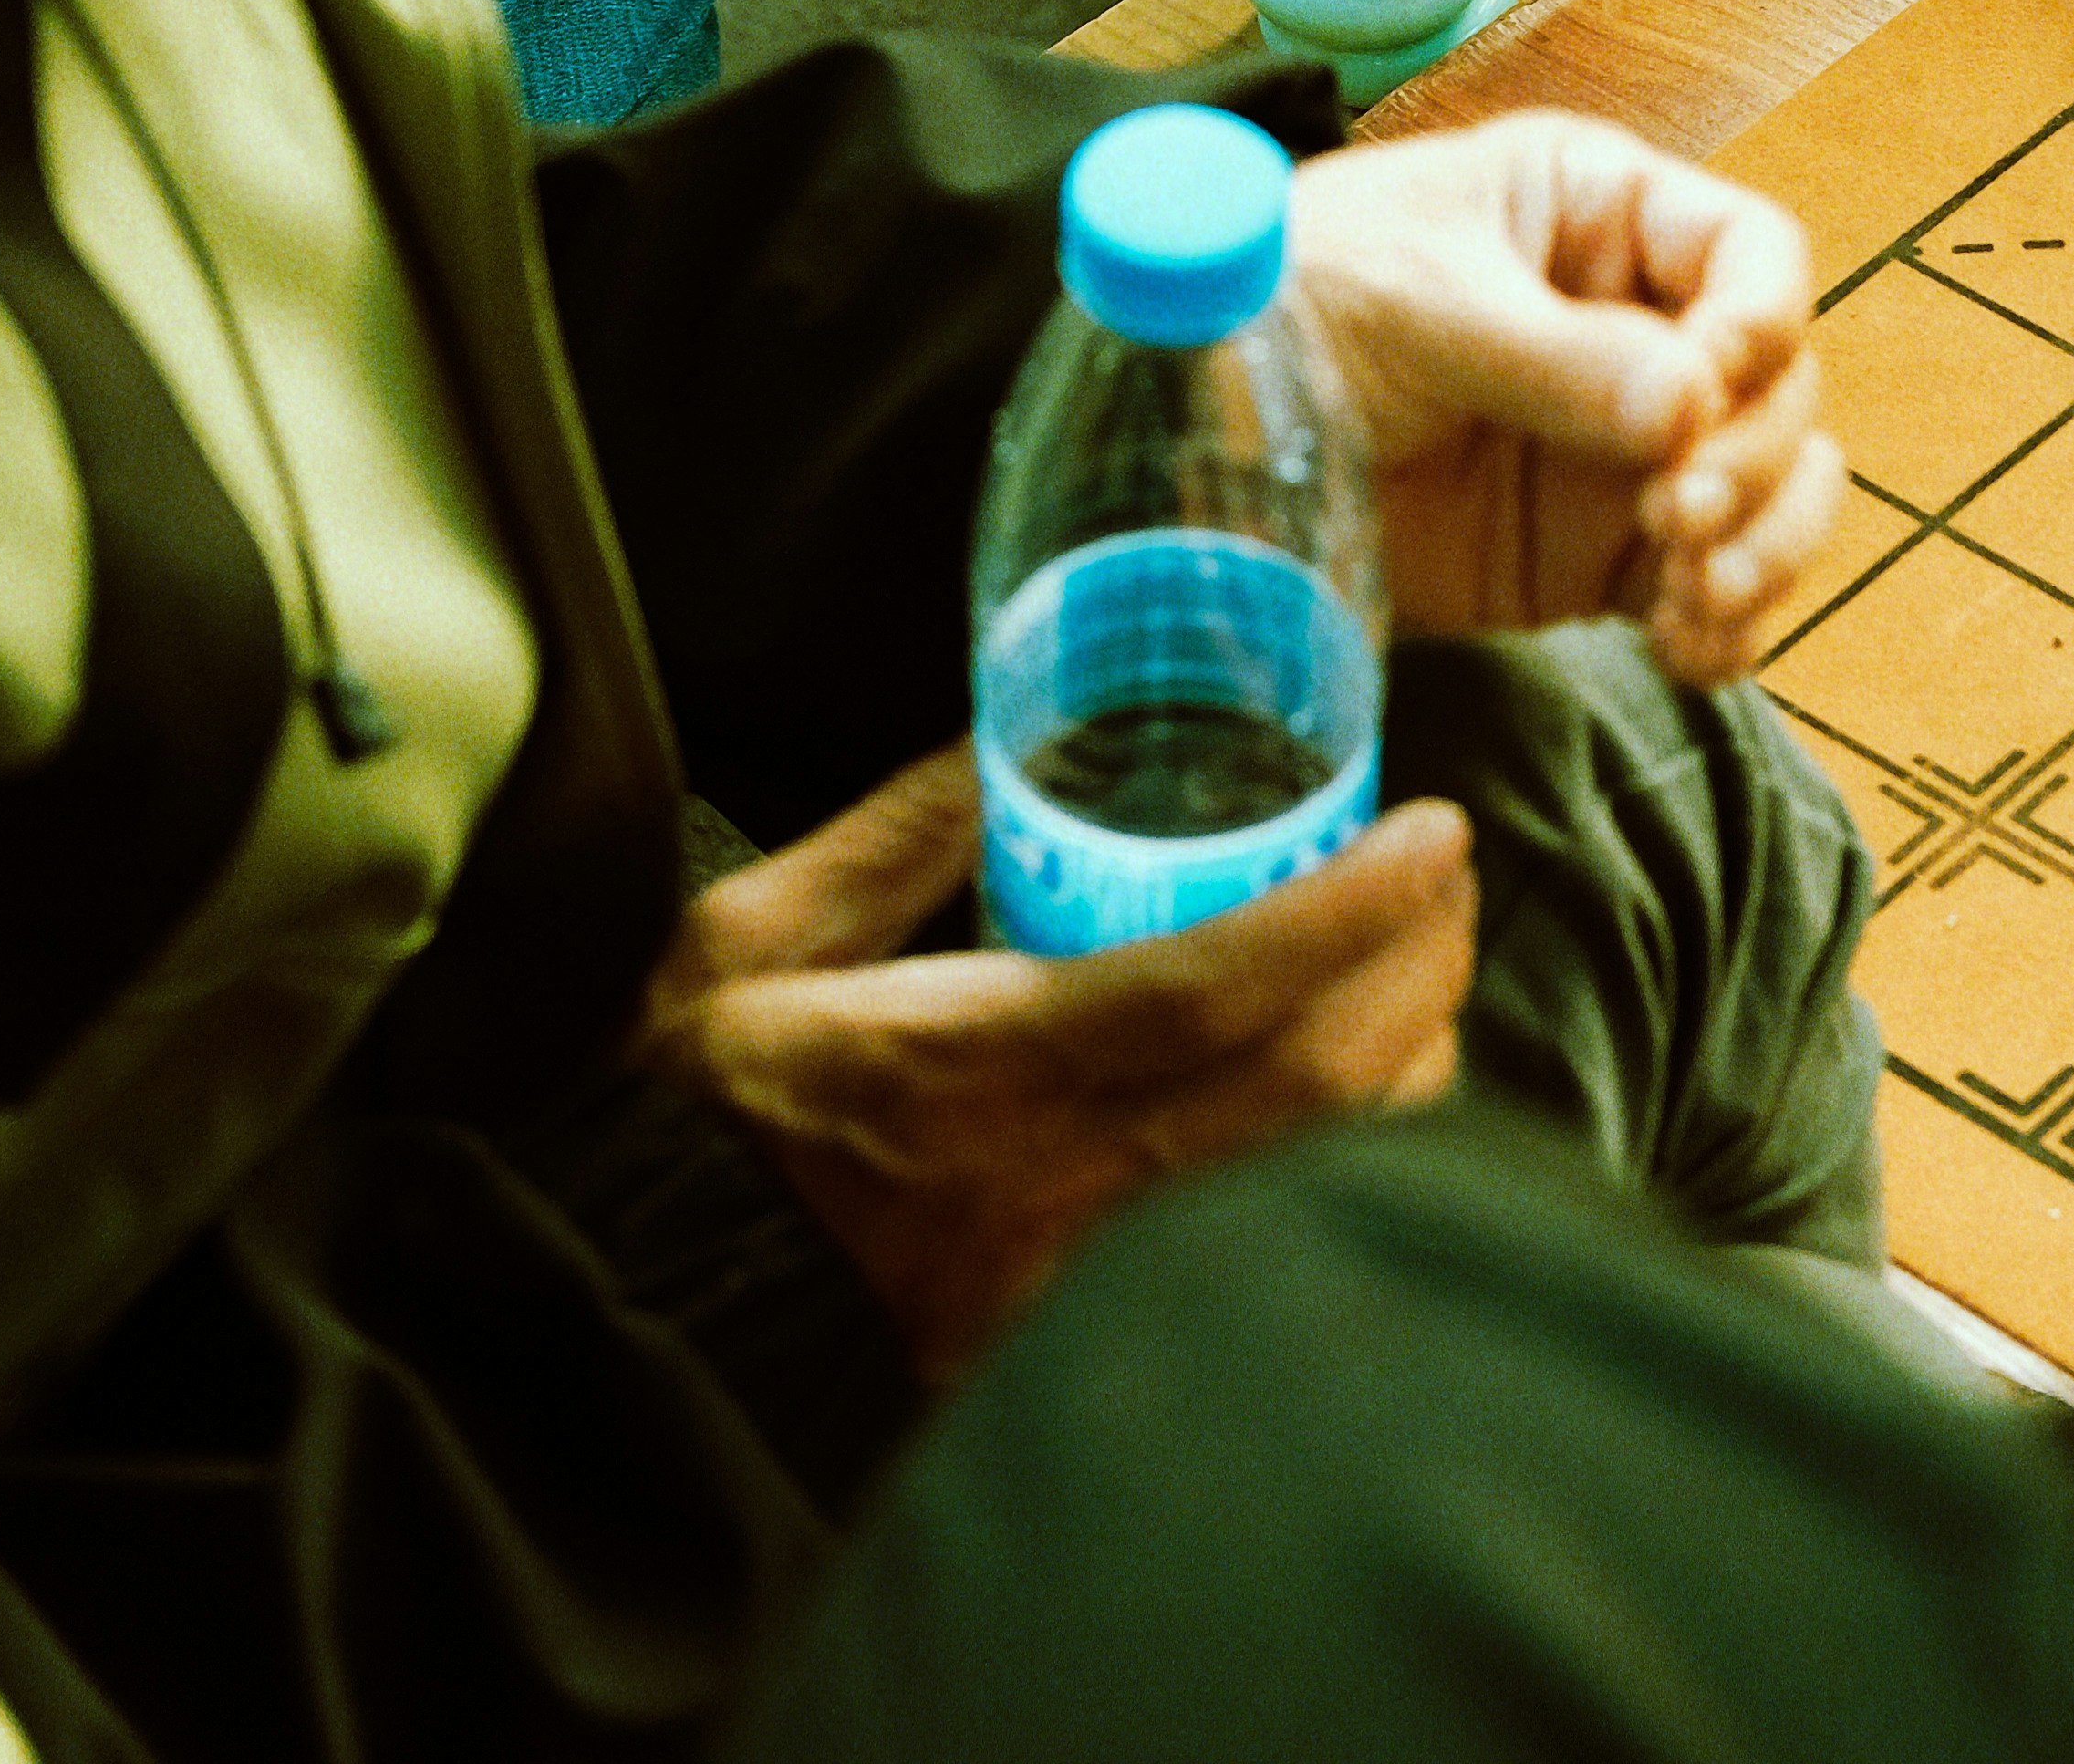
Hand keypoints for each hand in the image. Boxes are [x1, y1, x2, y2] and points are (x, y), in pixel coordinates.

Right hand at [632, 745, 1472, 1380]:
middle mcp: (1054, 1196)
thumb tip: (1009, 720)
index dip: (1351, 909)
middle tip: (1449, 882)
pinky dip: (1343, 1170)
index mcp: (973, 1073)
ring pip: (1310, 1182)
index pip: (1220, 985)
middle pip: (1306, 1087)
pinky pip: (1262, 1255)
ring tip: (1424, 977)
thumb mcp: (751, 939)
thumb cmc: (683, 1121)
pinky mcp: (1080, 1354)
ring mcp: (1079, 1296)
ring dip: (1403, 1073)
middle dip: (1412, 974)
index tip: (1431, 832)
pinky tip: (1362, 1106)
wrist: (624, 1333)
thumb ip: (896, 829)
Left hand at [1291, 113, 1842, 680]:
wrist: (1193, 432)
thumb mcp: (1418, 299)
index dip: (1759, 318)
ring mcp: (1626, 447)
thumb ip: (1553, 356)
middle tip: (1677, 515)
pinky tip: (1687, 654)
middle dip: (1755, 454)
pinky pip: (1709, 590)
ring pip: (1772, 489)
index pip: (1750, 251)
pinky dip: (1724, 627)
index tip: (1709, 386)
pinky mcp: (1597, 554)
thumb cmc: (1296, 301)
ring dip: (1765, 546)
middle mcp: (1639, 325)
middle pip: (1778, 384)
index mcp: (1603, 216)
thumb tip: (1691, 406)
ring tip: (1696, 595)